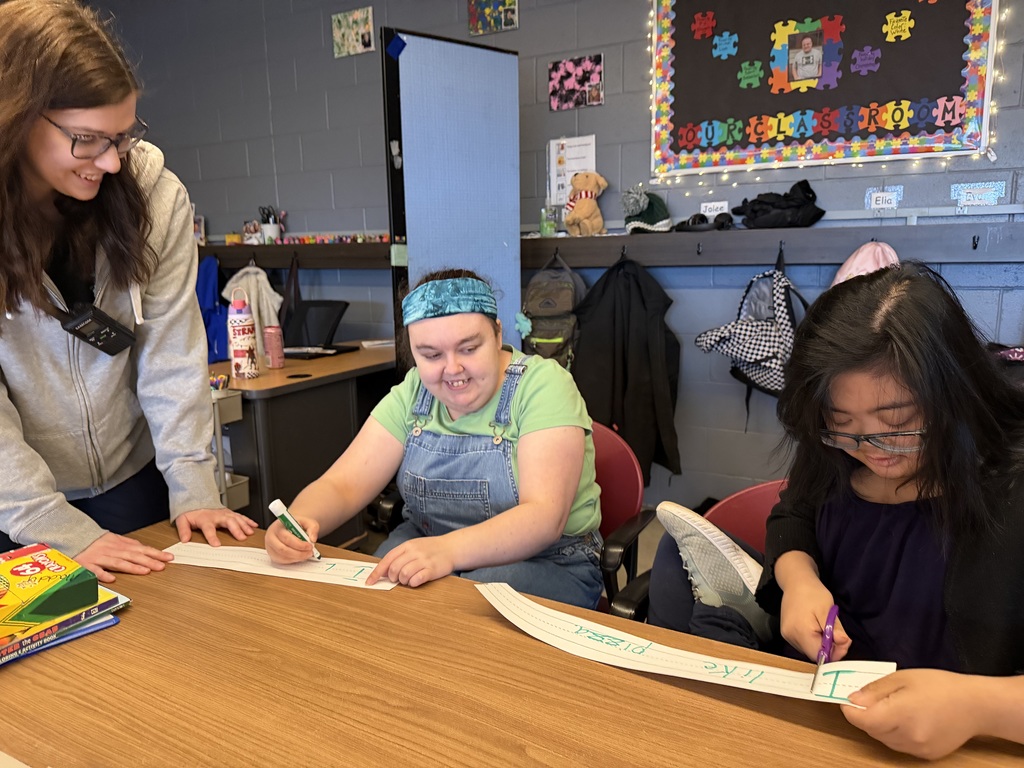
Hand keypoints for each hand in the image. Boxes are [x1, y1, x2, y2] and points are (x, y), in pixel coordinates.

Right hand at [75, 532, 173, 583]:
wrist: (73, 536)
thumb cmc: (96, 541)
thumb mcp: (115, 539)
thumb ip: (129, 544)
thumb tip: (145, 548)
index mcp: (120, 544)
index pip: (141, 549)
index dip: (155, 553)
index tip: (168, 558)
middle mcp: (112, 550)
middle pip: (133, 556)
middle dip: (148, 561)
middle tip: (162, 566)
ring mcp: (100, 557)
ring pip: (118, 562)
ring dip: (132, 567)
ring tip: (145, 571)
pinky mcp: (87, 564)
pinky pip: (95, 570)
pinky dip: (103, 574)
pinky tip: (112, 579)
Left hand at [174, 507, 257, 545]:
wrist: (197, 500)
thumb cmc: (191, 512)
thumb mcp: (183, 520)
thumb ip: (183, 529)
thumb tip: (184, 539)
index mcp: (205, 518)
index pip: (209, 528)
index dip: (212, 537)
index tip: (216, 544)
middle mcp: (217, 515)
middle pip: (228, 521)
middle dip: (236, 529)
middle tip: (241, 537)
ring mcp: (225, 513)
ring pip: (236, 518)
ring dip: (244, 525)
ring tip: (249, 532)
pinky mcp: (230, 513)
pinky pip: (240, 516)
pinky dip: (248, 520)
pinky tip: (254, 525)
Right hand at [265, 516, 320, 563]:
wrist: (290, 526)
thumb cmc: (297, 524)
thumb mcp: (307, 521)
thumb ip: (312, 528)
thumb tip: (312, 539)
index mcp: (278, 526)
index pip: (287, 538)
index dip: (299, 544)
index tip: (310, 546)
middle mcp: (271, 537)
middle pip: (283, 549)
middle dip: (299, 553)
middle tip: (310, 552)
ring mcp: (270, 547)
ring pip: (283, 557)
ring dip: (297, 557)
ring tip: (307, 554)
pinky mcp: (272, 555)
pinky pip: (283, 561)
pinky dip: (293, 560)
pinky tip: (300, 556)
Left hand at [366, 536, 455, 587]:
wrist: (451, 548)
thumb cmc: (430, 549)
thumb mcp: (413, 547)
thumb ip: (399, 556)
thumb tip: (383, 571)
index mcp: (407, 546)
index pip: (387, 559)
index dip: (377, 572)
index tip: (370, 582)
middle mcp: (414, 552)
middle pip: (394, 568)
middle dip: (392, 578)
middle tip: (397, 579)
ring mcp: (423, 560)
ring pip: (404, 575)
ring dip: (403, 581)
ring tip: (409, 579)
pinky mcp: (432, 570)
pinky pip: (417, 579)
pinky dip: (413, 583)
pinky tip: (416, 581)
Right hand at [779, 578, 850, 660]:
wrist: (796, 581)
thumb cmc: (812, 593)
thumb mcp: (828, 609)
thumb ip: (835, 629)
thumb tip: (843, 644)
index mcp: (801, 631)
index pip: (819, 655)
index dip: (833, 653)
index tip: (843, 643)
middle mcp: (791, 636)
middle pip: (813, 654)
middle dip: (827, 648)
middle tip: (836, 634)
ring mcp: (786, 635)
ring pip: (808, 649)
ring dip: (819, 644)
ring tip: (824, 628)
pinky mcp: (786, 632)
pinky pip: (802, 643)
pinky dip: (811, 640)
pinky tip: (815, 627)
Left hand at [842, 669, 982, 759]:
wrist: (976, 705)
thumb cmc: (940, 686)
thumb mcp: (903, 678)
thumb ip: (875, 690)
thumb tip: (853, 699)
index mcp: (899, 714)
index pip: (862, 720)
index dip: (850, 710)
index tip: (848, 700)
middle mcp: (907, 737)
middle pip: (872, 730)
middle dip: (866, 715)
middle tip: (870, 699)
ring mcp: (917, 749)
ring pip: (884, 740)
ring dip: (880, 726)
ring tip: (892, 708)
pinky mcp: (926, 755)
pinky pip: (900, 746)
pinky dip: (895, 734)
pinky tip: (907, 720)